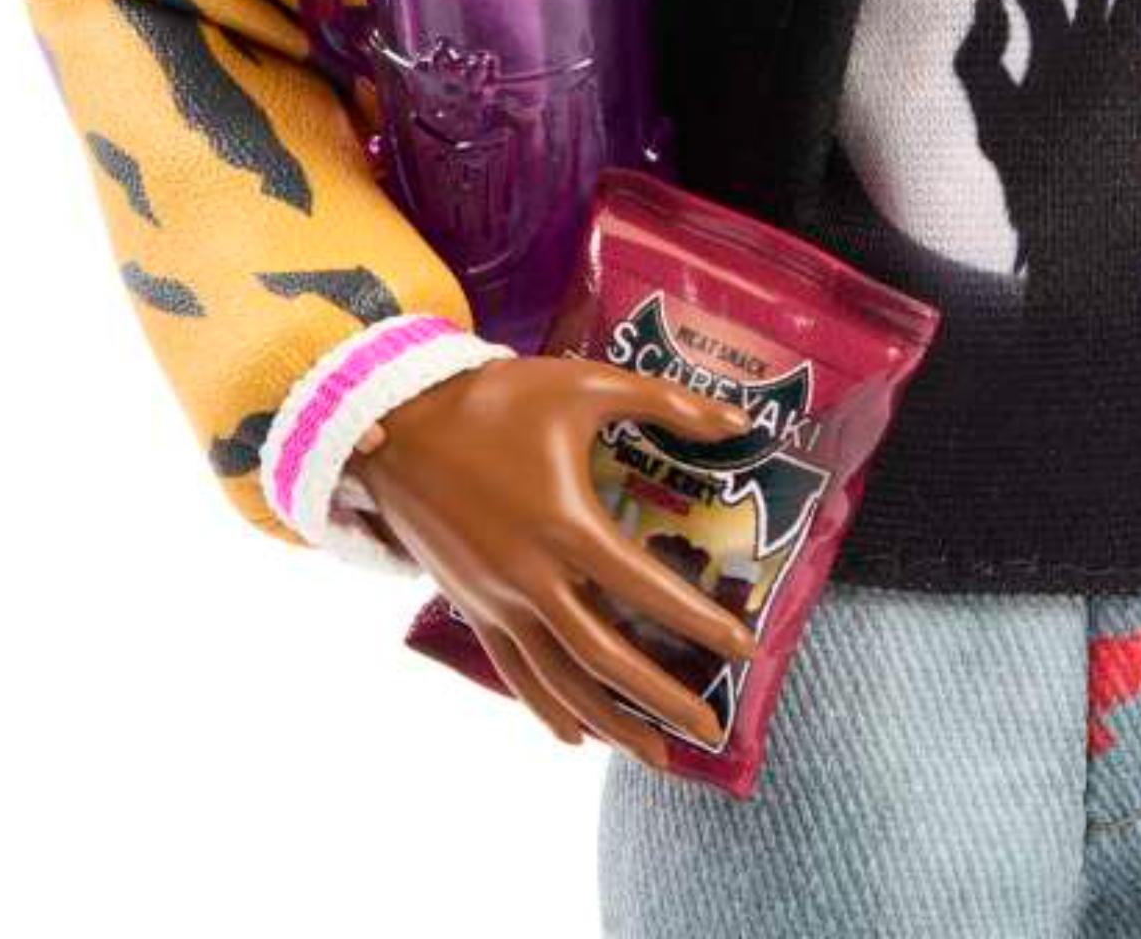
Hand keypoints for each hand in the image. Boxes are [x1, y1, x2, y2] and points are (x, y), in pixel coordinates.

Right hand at [352, 356, 759, 765]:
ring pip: (560, 681)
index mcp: (566, 524)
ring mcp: (496, 600)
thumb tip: (741, 421)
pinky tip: (577, 735)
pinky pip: (515, 672)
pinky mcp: (470, 607)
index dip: (699, 622)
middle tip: (712, 729)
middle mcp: (531, 577)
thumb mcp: (587, 386)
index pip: (646, 589)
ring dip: (611, 723)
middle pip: (606, 658)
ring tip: (655, 754)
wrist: (396, 423)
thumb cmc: (498, 399)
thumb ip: (667, 403)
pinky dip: (549, 709)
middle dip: (663, 698)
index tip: (744, 648)